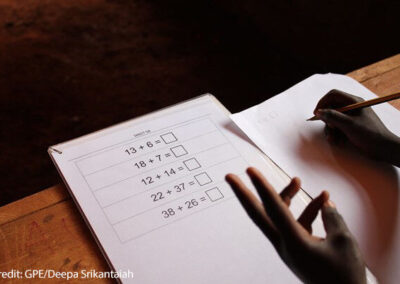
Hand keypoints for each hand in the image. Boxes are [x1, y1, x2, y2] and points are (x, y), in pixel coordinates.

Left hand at [226, 168, 365, 283]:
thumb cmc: (345, 275)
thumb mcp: (343, 242)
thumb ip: (332, 218)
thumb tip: (325, 203)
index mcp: (294, 243)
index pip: (273, 209)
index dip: (262, 188)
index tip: (249, 171)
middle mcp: (285, 244)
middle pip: (259, 214)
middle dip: (244, 194)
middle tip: (229, 177)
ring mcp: (289, 246)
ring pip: (279, 215)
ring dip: (287, 197)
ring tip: (297, 180)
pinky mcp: (297, 247)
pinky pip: (295, 224)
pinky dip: (307, 212)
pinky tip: (322, 201)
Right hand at [314, 89, 399, 164]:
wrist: (383, 148)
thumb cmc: (370, 134)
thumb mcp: (349, 124)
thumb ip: (333, 116)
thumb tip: (319, 112)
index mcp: (354, 102)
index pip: (333, 95)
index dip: (323, 102)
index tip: (316, 113)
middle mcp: (351, 108)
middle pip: (331, 108)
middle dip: (327, 119)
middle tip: (330, 127)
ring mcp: (351, 118)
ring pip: (332, 119)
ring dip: (329, 129)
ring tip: (333, 139)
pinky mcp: (350, 127)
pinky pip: (337, 127)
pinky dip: (334, 134)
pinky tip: (337, 141)